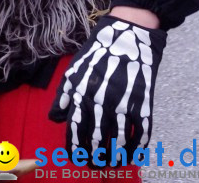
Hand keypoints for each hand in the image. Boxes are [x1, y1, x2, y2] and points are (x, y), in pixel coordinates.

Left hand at [49, 16, 165, 162]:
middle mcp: (101, 101)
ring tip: (111, 164)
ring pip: (118, 142)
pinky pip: (140, 134)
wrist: (128, 34)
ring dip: (114, 158)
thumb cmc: (98, 52)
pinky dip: (136, 149)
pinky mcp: (143, 103)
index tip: (76, 158)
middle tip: (94, 165)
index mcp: (82, 92)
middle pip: (96, 140)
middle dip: (93, 157)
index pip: (75, 129)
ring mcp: (124, 103)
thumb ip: (64, 94)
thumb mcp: (74, 69)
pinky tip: (131, 155)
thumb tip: (55, 118)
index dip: (75, 148)